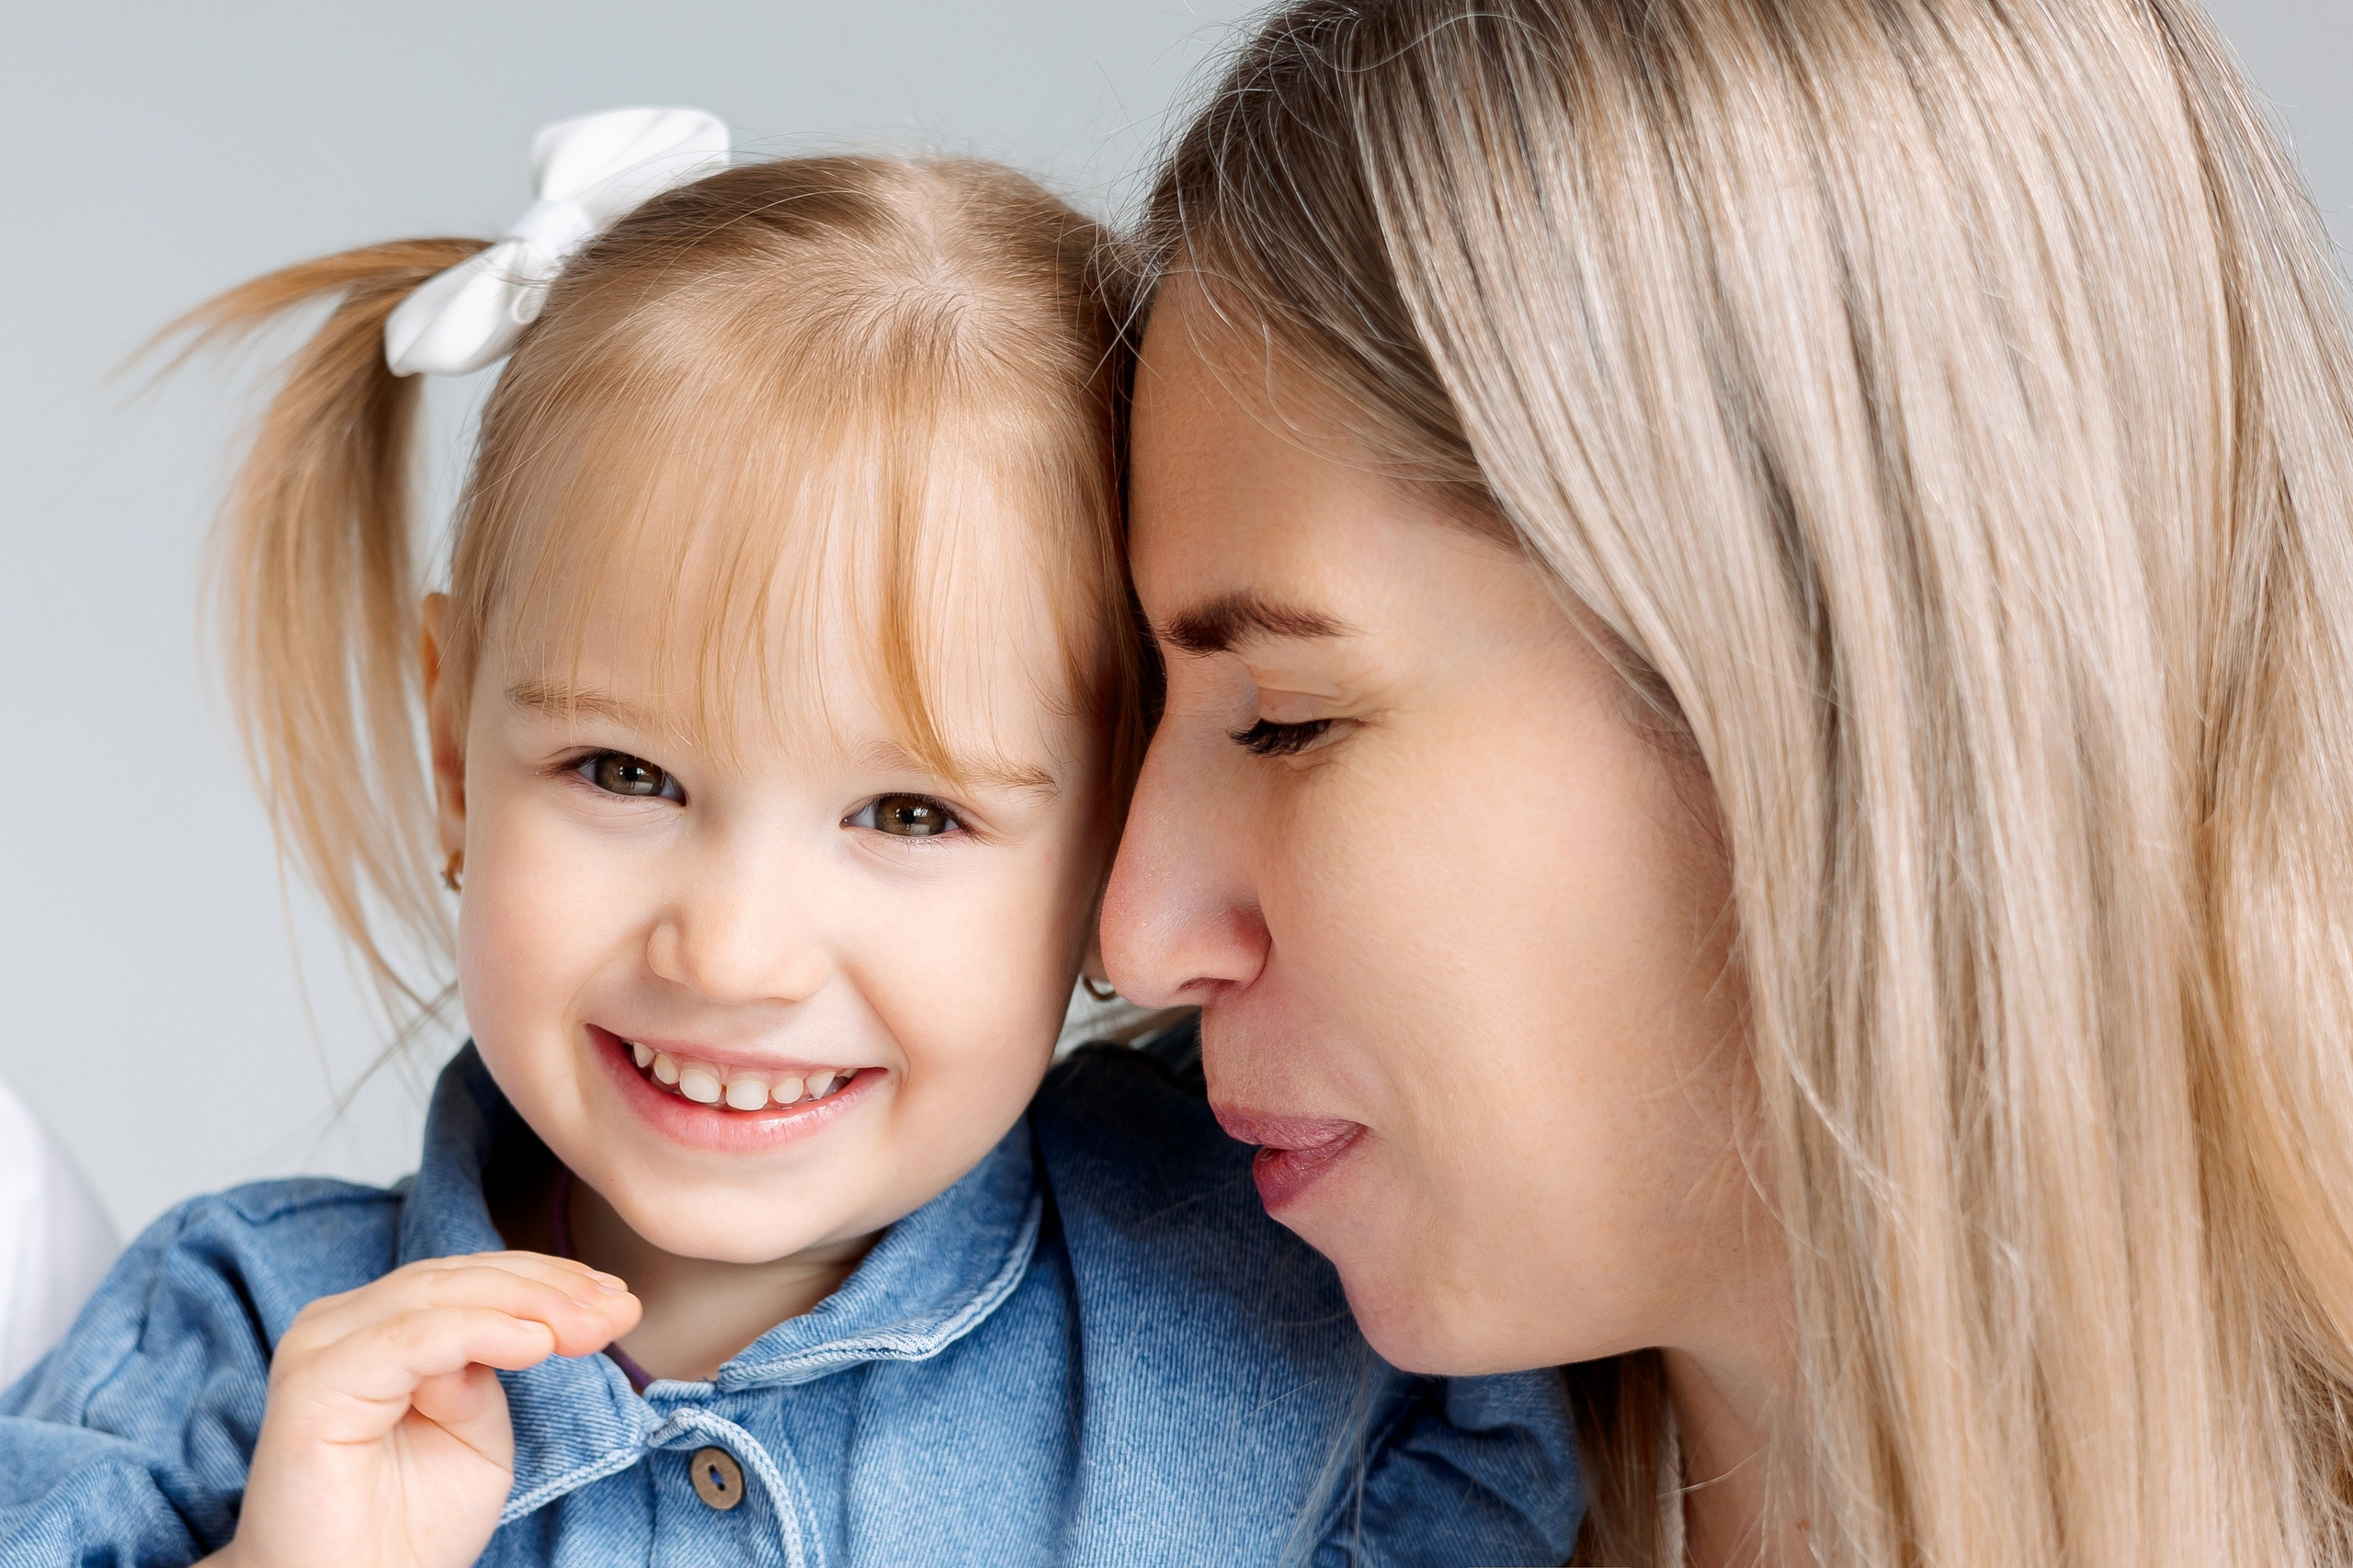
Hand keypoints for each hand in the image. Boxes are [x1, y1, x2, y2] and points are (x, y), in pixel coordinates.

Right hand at [204, 1251, 639, 1567]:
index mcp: (378, 1327)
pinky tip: (535, 1343)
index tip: (618, 1298)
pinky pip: (410, 1339)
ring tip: (589, 1327)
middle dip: (550, 1289)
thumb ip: (493, 1368)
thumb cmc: (406, 1526)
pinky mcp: (315, 1385)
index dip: (549, 1280)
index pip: (471, 1278)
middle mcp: (342, 1326)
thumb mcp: (478, 1434)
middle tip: (617, 1309)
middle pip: (458, 1278)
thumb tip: (524, 1326)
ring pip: (438, 1295)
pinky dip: (480, 1332)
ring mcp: (322, 1349)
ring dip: (529, 1304)